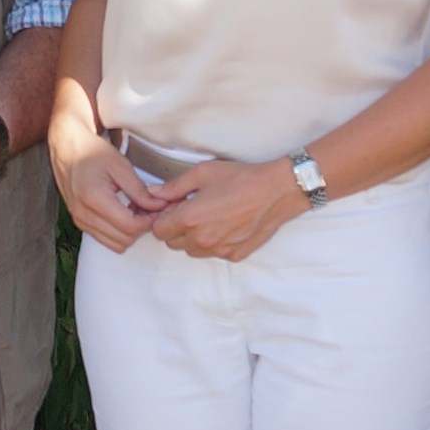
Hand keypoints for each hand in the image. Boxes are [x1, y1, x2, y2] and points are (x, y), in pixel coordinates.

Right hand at [51, 130, 177, 252]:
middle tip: (150, 209)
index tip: (157, 210)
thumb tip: (157, 207)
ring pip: (116, 244)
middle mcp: (84, 214)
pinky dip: (119, 232)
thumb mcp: (120, 166)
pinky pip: (106, 239)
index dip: (149, 221)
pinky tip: (124, 213)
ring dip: (130, 232)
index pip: (130, 227)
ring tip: (136, 210)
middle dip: (141, 227)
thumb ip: (140, 190)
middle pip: (124, 240)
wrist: (67, 149)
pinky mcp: (80, 223)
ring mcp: (80, 220)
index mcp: (94, 198)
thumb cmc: (90, 152)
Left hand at [144, 160, 306, 263]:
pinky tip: (225, 225)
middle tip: (191, 210)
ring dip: (193, 238)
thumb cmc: (241, 179)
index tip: (173, 208)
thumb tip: (153, 193)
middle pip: (172, 243)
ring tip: (209, 217)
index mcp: (189, 219)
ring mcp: (218, 250)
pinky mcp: (234, 255)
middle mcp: (201, 240)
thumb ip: (173, 186)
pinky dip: (214, 243)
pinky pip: (213, 254)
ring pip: (191, 251)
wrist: (276, 191)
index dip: (162, 218)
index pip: (158, 231)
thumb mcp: (203, 173)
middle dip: (176, 228)